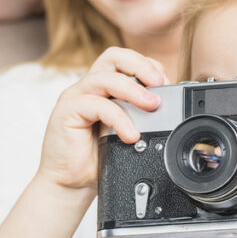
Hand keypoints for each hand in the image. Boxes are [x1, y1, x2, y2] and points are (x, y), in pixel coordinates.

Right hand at [37, 47, 165, 193]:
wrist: (71, 182)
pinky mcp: (67, 111)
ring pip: (106, 77)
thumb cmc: (98, 156)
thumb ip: (142, 116)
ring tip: (152, 106)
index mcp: (104, 86)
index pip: (126, 60)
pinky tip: (131, 134)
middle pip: (114, 56)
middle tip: (161, 84)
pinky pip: (96, 105)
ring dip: (134, 91)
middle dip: (141, 65)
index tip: (166, 84)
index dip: (148, 66)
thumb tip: (169, 107)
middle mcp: (90, 86)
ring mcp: (76, 96)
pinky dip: (119, 118)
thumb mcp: (128, 130)